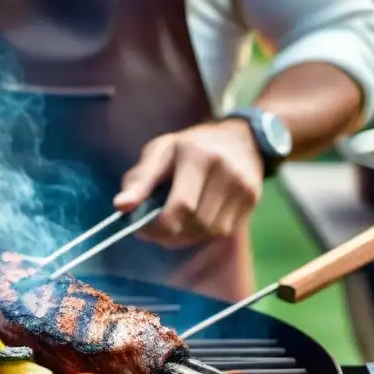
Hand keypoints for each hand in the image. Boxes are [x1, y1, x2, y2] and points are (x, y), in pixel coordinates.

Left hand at [113, 120, 263, 246]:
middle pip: (195, 222)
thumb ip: (139, 180)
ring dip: (186, 236)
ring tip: (173, 225)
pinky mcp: (253, 199)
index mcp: (197, 155)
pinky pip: (223, 231)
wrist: (241, 137)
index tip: (142, 230)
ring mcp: (243, 186)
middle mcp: (225, 170)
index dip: (158, 227)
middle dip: (170, 234)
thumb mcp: (160, 152)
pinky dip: (203, 233)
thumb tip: (120, 206)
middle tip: (154, 231)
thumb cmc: (190, 146)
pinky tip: (194, 221)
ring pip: (209, 231)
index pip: (180, 206)